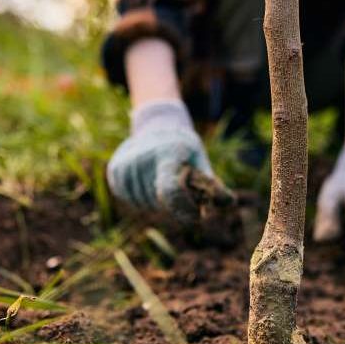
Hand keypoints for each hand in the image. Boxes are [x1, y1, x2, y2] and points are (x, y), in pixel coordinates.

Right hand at [107, 101, 218, 224]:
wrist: (157, 126)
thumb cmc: (184, 148)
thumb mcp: (200, 159)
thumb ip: (210, 183)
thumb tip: (229, 202)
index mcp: (167, 152)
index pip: (170, 191)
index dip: (184, 209)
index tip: (196, 217)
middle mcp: (143, 157)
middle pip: (157, 201)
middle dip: (172, 204)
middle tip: (179, 192)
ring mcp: (126, 163)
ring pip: (142, 203)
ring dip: (155, 203)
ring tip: (162, 184)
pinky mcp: (115, 169)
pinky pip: (128, 199)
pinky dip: (140, 199)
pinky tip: (148, 184)